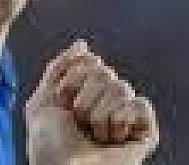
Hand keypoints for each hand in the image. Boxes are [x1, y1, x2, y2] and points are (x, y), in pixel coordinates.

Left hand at [25, 41, 158, 164]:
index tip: (62, 107)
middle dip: (85, 100)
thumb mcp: (43, 100)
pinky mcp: (145, 132)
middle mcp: (108, 102)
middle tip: (79, 125)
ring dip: (99, 115)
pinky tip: (116, 136)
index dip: (71, 82)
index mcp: (86, 93)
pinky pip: (141, 104)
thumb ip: (59, 68)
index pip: (91, 62)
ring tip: (95, 136)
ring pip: (121, 88)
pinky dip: (124, 119)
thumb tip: (83, 44)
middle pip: (105, 73)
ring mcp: (127, 117)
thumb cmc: (48, 145)